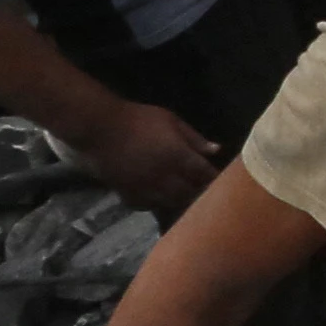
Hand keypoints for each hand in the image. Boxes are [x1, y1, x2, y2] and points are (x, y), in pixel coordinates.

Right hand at [70, 92, 224, 215]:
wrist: (100, 129)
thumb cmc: (138, 119)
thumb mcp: (171, 120)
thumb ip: (194, 138)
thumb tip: (216, 150)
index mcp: (178, 156)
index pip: (205, 175)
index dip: (215, 180)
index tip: (225, 182)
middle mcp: (165, 177)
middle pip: (191, 194)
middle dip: (201, 193)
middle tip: (209, 193)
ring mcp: (147, 189)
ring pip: (172, 203)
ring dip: (182, 201)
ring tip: (188, 198)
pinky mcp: (130, 195)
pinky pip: (149, 206)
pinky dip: (158, 204)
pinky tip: (161, 199)